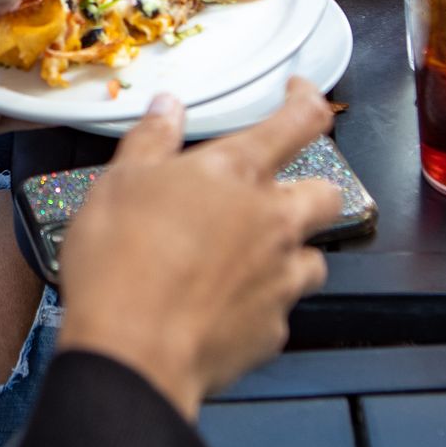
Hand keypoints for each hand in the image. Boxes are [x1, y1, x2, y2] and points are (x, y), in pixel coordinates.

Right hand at [55, 79, 343, 419]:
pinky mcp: (274, 330)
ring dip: (289, 253)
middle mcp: (273, 221)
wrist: (132, 351)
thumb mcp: (119, 182)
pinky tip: (223, 307)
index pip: (299, 121)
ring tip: (245, 259)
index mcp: (237, 173)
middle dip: (310, 189)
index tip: (303, 95)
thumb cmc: (122, 262)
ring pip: (314, 257)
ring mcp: (280, 279)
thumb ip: (152, 140)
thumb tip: (167, 109)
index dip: (308, 101)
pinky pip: (281, 310)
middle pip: (326, 194)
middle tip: (273, 194)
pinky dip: (260, 305)